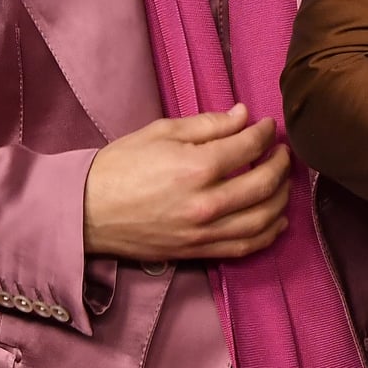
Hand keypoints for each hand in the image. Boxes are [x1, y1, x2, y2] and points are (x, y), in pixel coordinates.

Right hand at [84, 104, 291, 260]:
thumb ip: (208, 124)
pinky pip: (243, 247)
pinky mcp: (196, 252)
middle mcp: (205, 204)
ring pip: (261, 220)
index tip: (268, 127)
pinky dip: (267, 234)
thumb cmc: (119, 166)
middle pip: (263, 185)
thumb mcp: (161, 132)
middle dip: (281, 164)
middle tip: (283, 152)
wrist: (84, 211)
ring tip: (284, 182)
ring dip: (281, 199)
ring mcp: (202, 232)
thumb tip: (244, 115)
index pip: (248, 148)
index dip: (266, 134)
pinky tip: (277, 220)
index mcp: (196, 167)